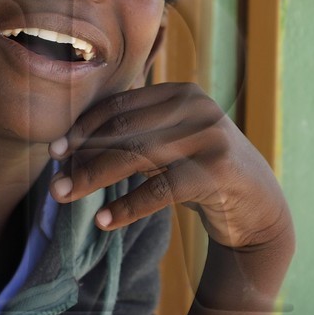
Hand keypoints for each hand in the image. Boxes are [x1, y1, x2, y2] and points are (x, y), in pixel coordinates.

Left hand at [49, 82, 290, 253]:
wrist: (258, 208)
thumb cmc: (202, 175)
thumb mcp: (171, 147)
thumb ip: (134, 138)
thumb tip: (69, 150)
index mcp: (181, 94)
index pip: (120, 106)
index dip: (84, 129)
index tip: (56, 152)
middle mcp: (197, 108)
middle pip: (123, 131)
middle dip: (82, 157)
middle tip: (54, 183)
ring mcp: (209, 137)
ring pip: (136, 155)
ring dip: (95, 178)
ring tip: (66, 197)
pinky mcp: (217, 170)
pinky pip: (160, 188)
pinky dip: (128, 206)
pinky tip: (104, 220)